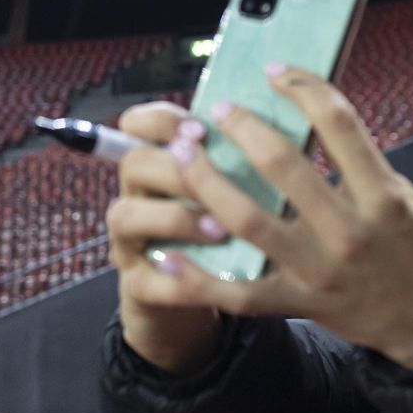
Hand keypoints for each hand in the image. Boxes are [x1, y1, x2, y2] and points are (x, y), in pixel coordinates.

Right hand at [107, 102, 224, 374]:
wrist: (202, 293)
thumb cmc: (227, 230)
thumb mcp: (236, 192)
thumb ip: (246, 163)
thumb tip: (286, 129)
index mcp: (162, 164)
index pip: (139, 124)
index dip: (162, 120)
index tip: (203, 127)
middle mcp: (139, 196)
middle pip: (135, 164)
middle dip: (176, 166)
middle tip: (216, 172)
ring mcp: (133, 242)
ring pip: (127, 215)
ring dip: (174, 217)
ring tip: (221, 227)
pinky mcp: (139, 285)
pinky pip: (148, 280)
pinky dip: (176, 279)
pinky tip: (208, 276)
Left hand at [109, 66, 412, 373]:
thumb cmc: (410, 247)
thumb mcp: (403, 196)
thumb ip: (361, 163)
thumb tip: (307, 116)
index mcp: (382, 196)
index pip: (339, 124)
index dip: (303, 87)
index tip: (276, 71)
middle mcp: (349, 231)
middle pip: (282, 164)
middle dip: (242, 127)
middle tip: (219, 110)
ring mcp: (319, 270)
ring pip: (247, 219)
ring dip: (206, 181)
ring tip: (184, 154)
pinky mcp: (298, 303)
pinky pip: (237, 292)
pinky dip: (197, 276)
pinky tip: (168, 252)